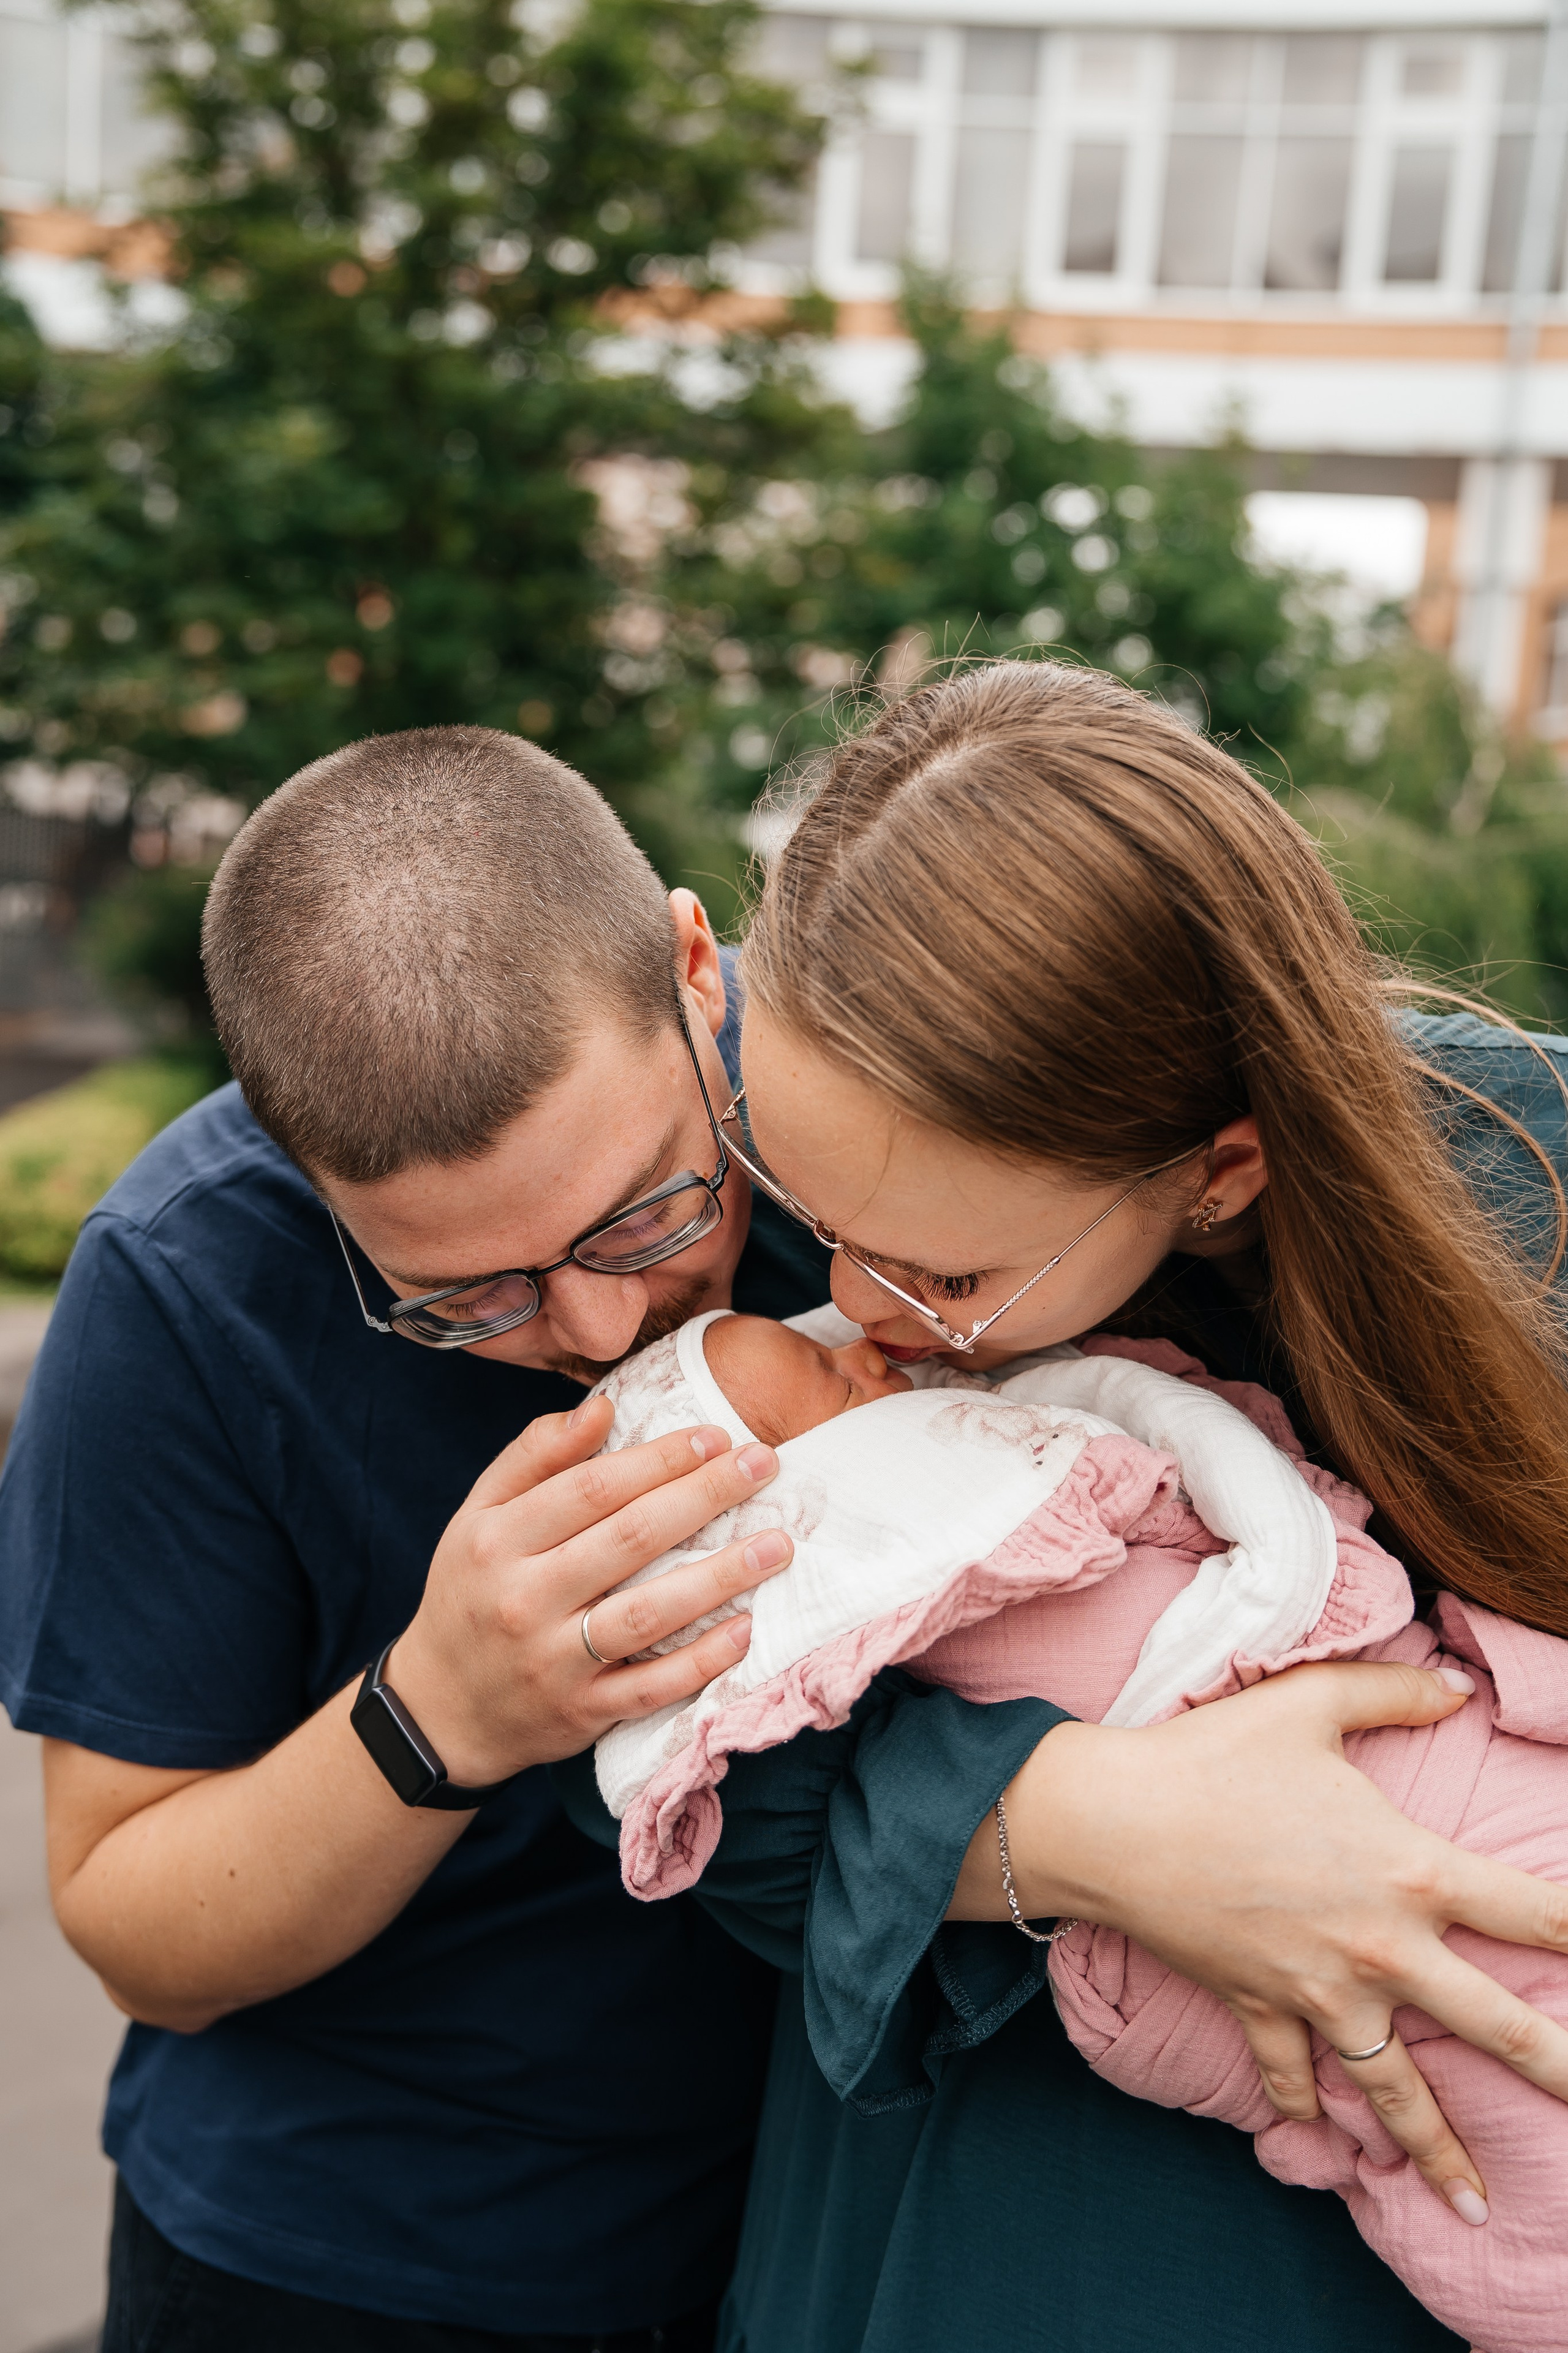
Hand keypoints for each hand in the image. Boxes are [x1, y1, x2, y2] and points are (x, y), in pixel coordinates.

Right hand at [390, 1394, 790, 1783]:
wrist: (440, 1708)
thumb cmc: (471, 1592)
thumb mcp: (478, 1515)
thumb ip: (534, 1456)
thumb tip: (603, 1408)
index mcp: (497, 1540)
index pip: (593, 1487)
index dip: (661, 1458)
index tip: (716, 1436)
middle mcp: (523, 1599)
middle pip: (630, 1539)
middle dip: (705, 1496)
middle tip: (764, 1466)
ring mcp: (553, 1661)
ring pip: (649, 1614)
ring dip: (720, 1577)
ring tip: (776, 1545)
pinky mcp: (581, 1713)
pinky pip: (652, 1687)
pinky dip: (702, 1660)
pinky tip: (746, 1628)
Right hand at [953, 1660, 1567, 2220]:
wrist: (1115, 1823)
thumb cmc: (1215, 1756)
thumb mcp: (1310, 1703)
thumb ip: (1393, 1691)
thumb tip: (1460, 1684)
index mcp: (1409, 1872)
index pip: (1533, 1909)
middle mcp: (1380, 1948)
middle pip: (1495, 2025)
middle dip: (1557, 2070)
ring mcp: (1321, 1992)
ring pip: (1398, 2092)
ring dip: (1438, 2151)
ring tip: (1475, 2206)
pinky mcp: (1261, 2008)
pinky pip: (1291, 2073)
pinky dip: (1303, 2104)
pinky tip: (1317, 2129)